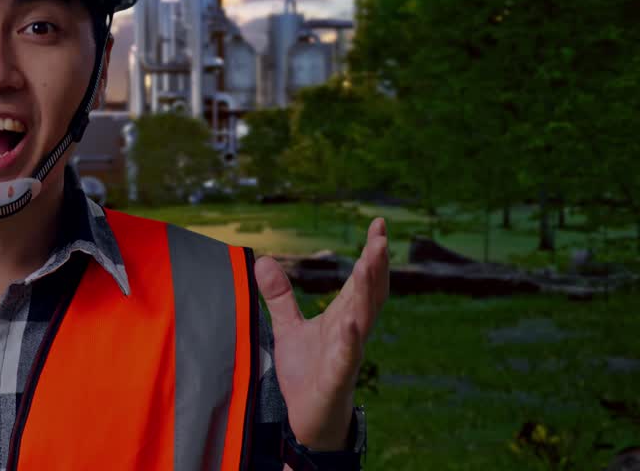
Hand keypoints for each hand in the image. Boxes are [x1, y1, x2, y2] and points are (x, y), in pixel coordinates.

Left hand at [253, 218, 389, 450]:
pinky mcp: (337, 378)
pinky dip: (349, 339)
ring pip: (364, 318)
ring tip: (370, 261)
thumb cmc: (308, 373)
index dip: (371, 253)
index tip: (378, 224)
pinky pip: (347, 357)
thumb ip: (279, 296)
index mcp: (344, 317)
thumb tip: (263, 260)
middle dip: (377, 264)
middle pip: (370, 293)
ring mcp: (348, 354)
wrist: (309, 420)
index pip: (361, 280)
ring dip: (369, 290)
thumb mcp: (288, 328)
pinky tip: (350, 322)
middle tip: (381, 236)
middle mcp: (352, 332)